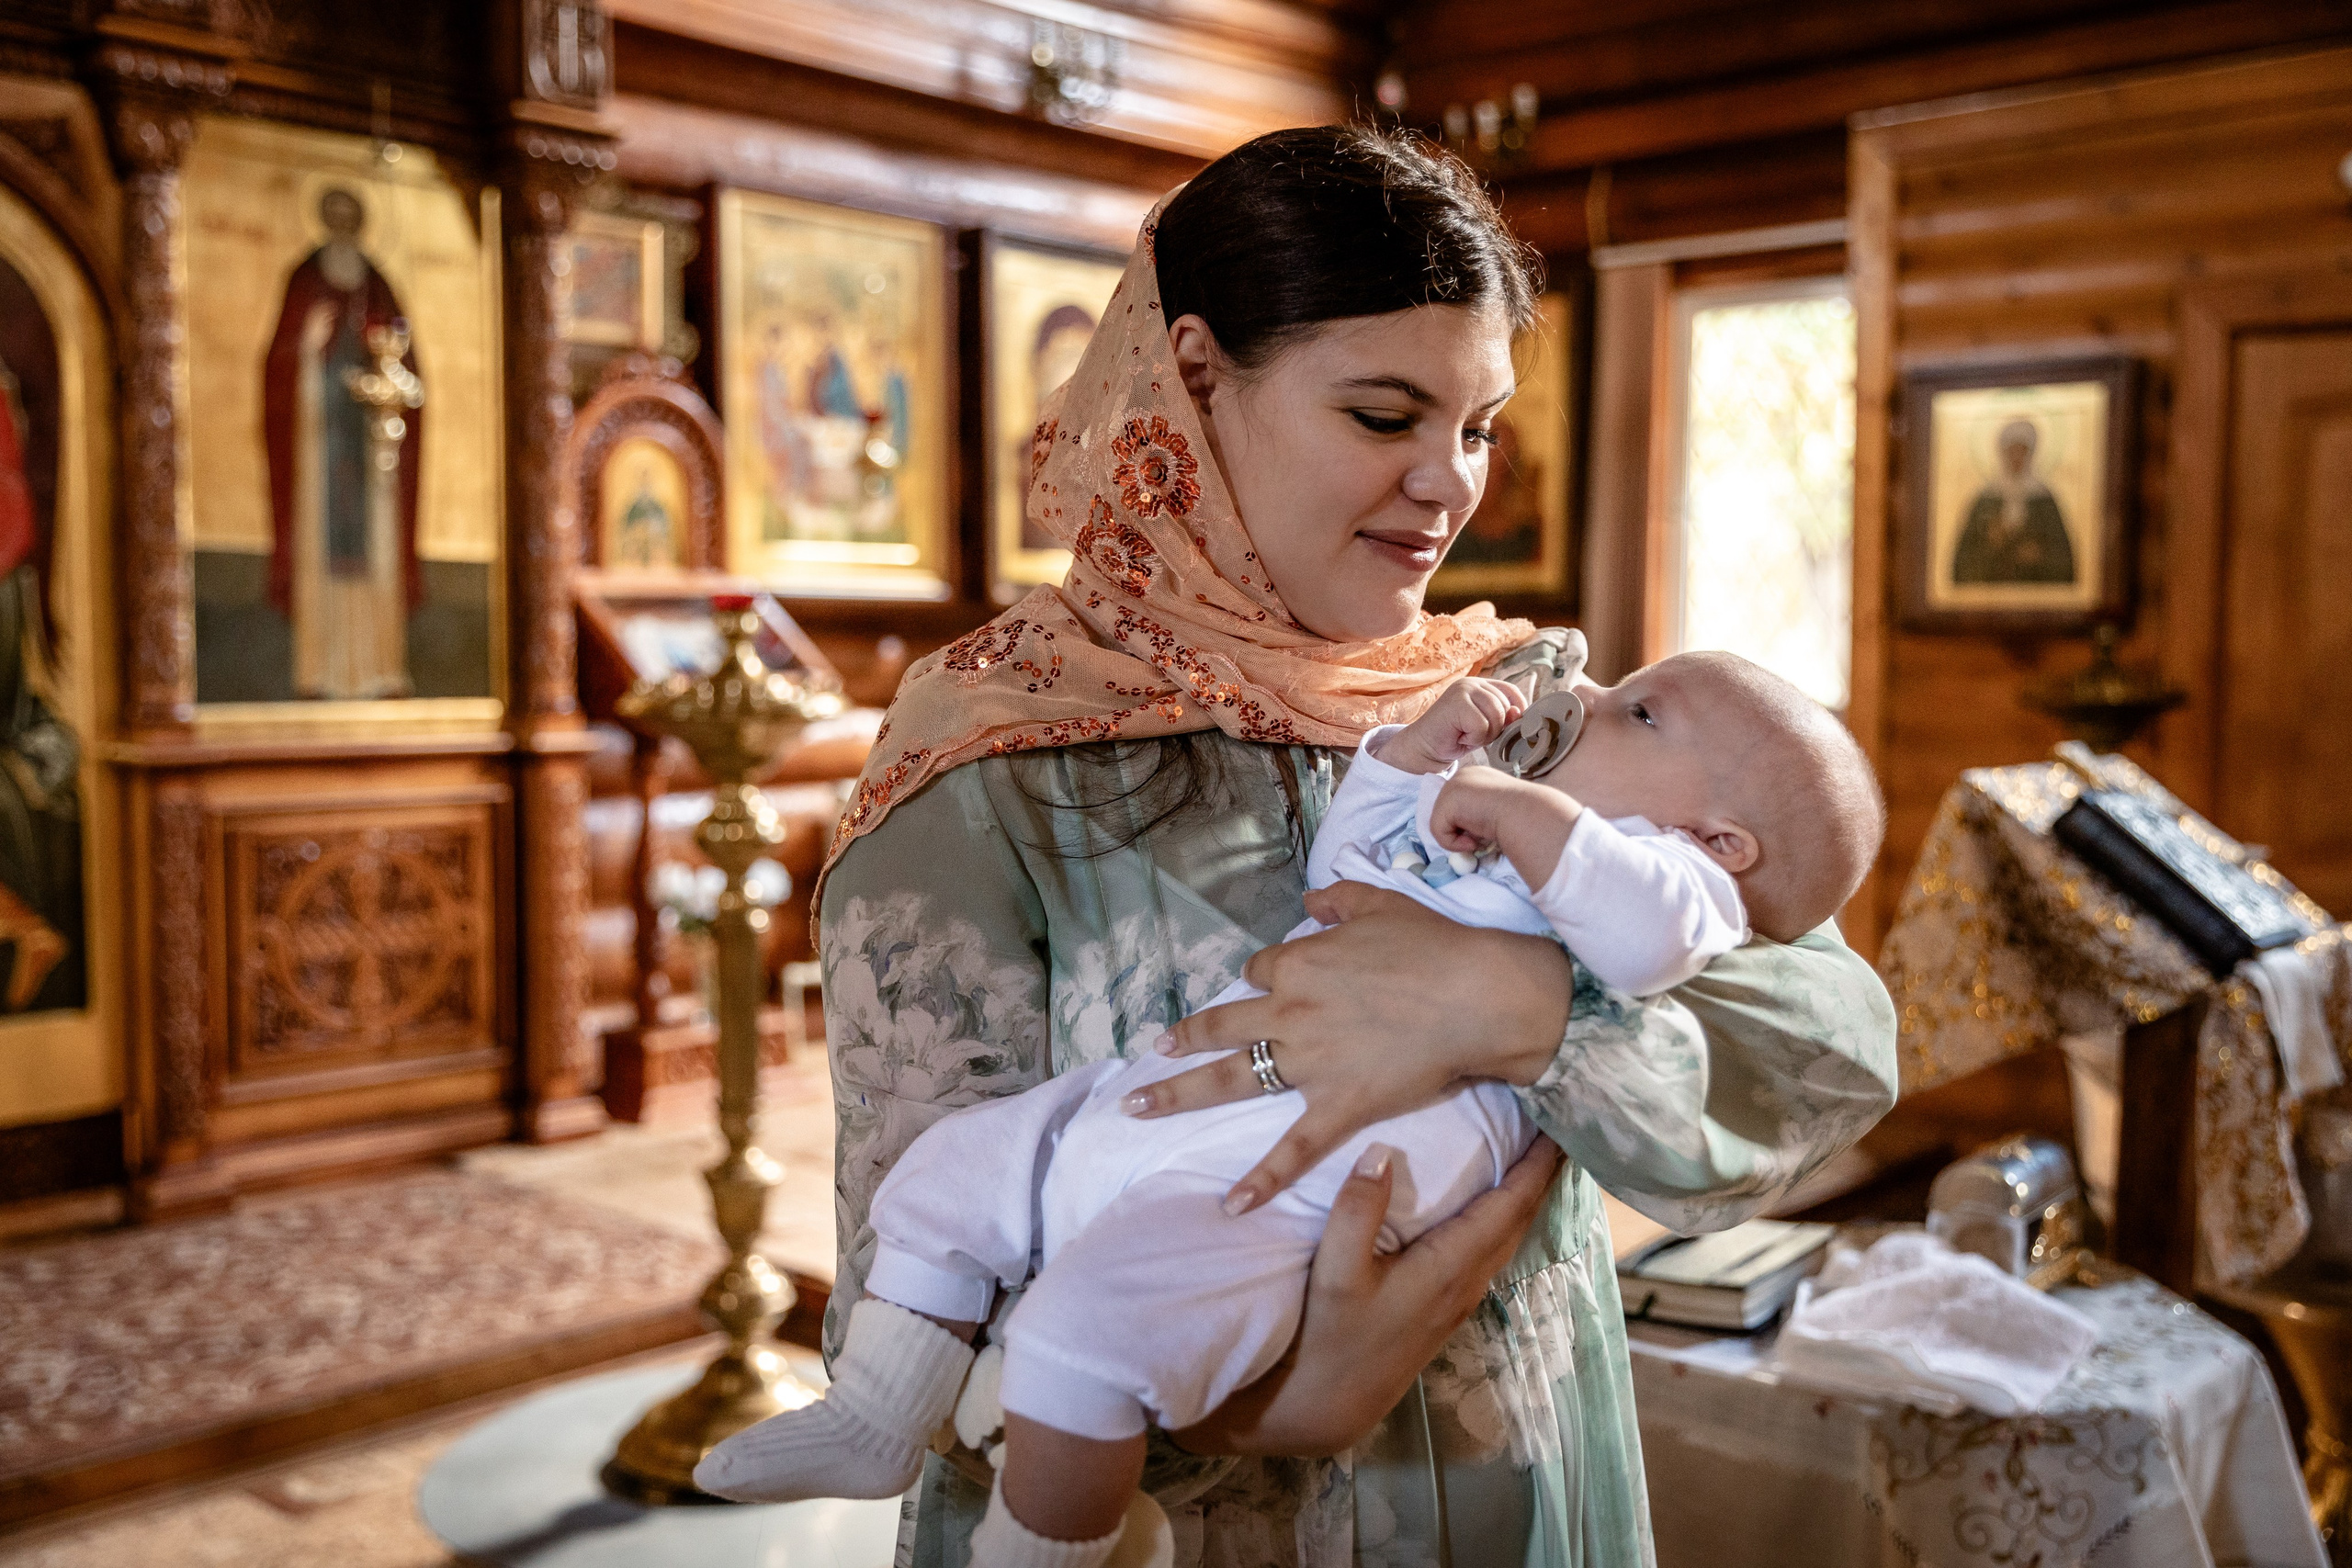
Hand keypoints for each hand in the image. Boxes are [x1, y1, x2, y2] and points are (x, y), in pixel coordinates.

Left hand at [1126, 881, 1572, 1211]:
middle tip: (1156, 1052)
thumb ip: (1338, 901)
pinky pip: (1293, 1149)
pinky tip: (1233, 1205)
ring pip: (1232, 1078)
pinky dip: (1263, 1179)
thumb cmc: (1435, 947)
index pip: (1261, 971)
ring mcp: (1308, 1063)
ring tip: (1139, 1105)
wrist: (1478, 996)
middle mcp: (1290, 1013)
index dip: (1266, 977)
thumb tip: (1309, 904)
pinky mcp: (1337, 1106)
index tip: (1273, 983)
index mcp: (1298, 966)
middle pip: (1221, 1025)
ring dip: (1182, 1093)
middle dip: (1184, 1038)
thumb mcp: (1380, 905)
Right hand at [1170, 1136, 1562, 1457]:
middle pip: (1521, 1218)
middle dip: (1542, 1172)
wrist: (1329, 1403)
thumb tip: (1381, 1150)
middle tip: (1556, 1124)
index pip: (1509, 1205)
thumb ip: (1358, 1210)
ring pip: (1510, 1235)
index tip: (1558, 1123)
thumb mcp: (1336, 1271)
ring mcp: (1460, 1297)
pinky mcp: (1448, 1306)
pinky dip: (1505, 1215)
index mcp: (1449, 1267)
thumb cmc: (1332, 1337)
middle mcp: (1467, 1282)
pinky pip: (1493, 1248)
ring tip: (1534, 1155)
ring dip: (1526, 1194)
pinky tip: (1495, 1203)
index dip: (1537, 1165)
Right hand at [1376, 677, 1525, 773]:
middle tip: (1474, 734)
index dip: (1516, 711)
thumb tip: (1518, 713)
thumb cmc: (1455, 737)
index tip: (1505, 728)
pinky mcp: (1457, 702)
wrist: (1424, 747)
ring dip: (1484, 734)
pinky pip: (1482, 726)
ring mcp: (1464, 690)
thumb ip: (1503, 718)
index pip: (1512, 692)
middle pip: (1506, 707)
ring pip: (1496, 716)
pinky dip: (1474, 738)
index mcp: (1481, 685)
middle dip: (1495, 729)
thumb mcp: (1486, 727)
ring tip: (1467, 735)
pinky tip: (1459, 736)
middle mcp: (1472, 683)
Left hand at [1429, 768, 1579, 887]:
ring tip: (1481, 838)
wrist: (1526, 813)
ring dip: (1460, 839)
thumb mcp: (1497, 809)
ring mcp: (1452, 786)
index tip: (1487, 830)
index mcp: (1476, 775)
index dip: (1469, 822)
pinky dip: (1454, 844)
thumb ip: (1480, 812)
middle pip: (1447, 813)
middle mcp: (1462, 776)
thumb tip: (1467, 831)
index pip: (1460, 804)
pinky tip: (1474, 841)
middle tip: (1484, 837)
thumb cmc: (1521, 814)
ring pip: (1441, 824)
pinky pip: (1438, 832)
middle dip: (1463, 831)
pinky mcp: (1446, 802)